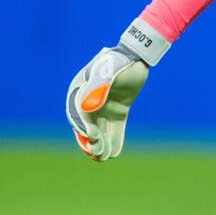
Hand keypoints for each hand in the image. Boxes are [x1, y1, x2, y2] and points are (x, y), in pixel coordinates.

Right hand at [65, 45, 148, 161]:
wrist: (137, 56)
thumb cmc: (119, 61)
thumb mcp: (108, 72)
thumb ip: (98, 89)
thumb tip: (88, 108)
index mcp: (80, 91)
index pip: (78, 114)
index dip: (83, 127)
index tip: (92, 136)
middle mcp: (90, 101)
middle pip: (86, 126)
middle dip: (90, 142)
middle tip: (97, 154)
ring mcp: (104, 107)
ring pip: (100, 130)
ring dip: (101, 145)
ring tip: (105, 158)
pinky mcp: (118, 112)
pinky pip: (114, 129)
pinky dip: (114, 140)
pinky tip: (116, 153)